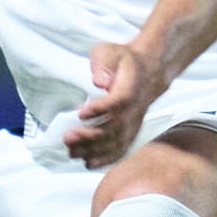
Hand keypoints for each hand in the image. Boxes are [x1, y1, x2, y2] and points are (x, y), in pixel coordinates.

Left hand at [61, 37, 154, 165]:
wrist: (149, 71)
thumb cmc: (123, 61)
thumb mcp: (110, 52)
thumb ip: (103, 64)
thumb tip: (99, 82)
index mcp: (131, 87)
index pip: (118, 101)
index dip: (101, 110)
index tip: (80, 113)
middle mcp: (135, 109)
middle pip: (115, 127)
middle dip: (91, 136)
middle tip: (68, 138)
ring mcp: (135, 122)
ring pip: (117, 142)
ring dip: (94, 150)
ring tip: (72, 152)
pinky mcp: (131, 131)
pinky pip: (121, 149)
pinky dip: (105, 159)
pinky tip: (88, 164)